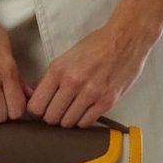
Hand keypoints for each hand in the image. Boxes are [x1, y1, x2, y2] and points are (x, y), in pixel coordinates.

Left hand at [26, 16, 159, 127]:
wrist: (126, 39)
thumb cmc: (96, 46)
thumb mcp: (66, 58)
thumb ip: (51, 78)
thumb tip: (37, 97)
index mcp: (58, 70)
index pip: (36, 106)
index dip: (36, 112)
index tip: (41, 111)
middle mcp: (72, 83)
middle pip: (51, 118)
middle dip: (52, 117)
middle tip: (58, 112)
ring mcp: (90, 93)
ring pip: (68, 123)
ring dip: (67, 120)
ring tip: (72, 111)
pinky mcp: (106, 101)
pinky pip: (86, 123)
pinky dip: (82, 121)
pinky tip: (84, 112)